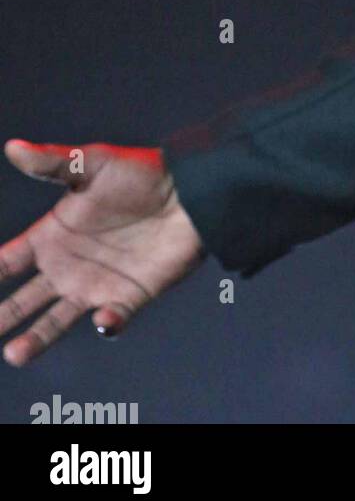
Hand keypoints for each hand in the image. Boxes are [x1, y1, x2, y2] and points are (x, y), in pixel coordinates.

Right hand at [0, 139, 205, 365]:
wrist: (190, 190)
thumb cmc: (140, 173)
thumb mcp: (94, 163)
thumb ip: (53, 162)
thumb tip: (12, 147)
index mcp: (54, 235)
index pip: (9, 261)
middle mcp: (69, 266)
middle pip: (26, 299)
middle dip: (5, 315)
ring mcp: (98, 283)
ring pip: (57, 319)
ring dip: (38, 337)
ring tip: (15, 353)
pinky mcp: (130, 295)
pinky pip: (113, 318)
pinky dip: (107, 322)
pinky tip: (101, 317)